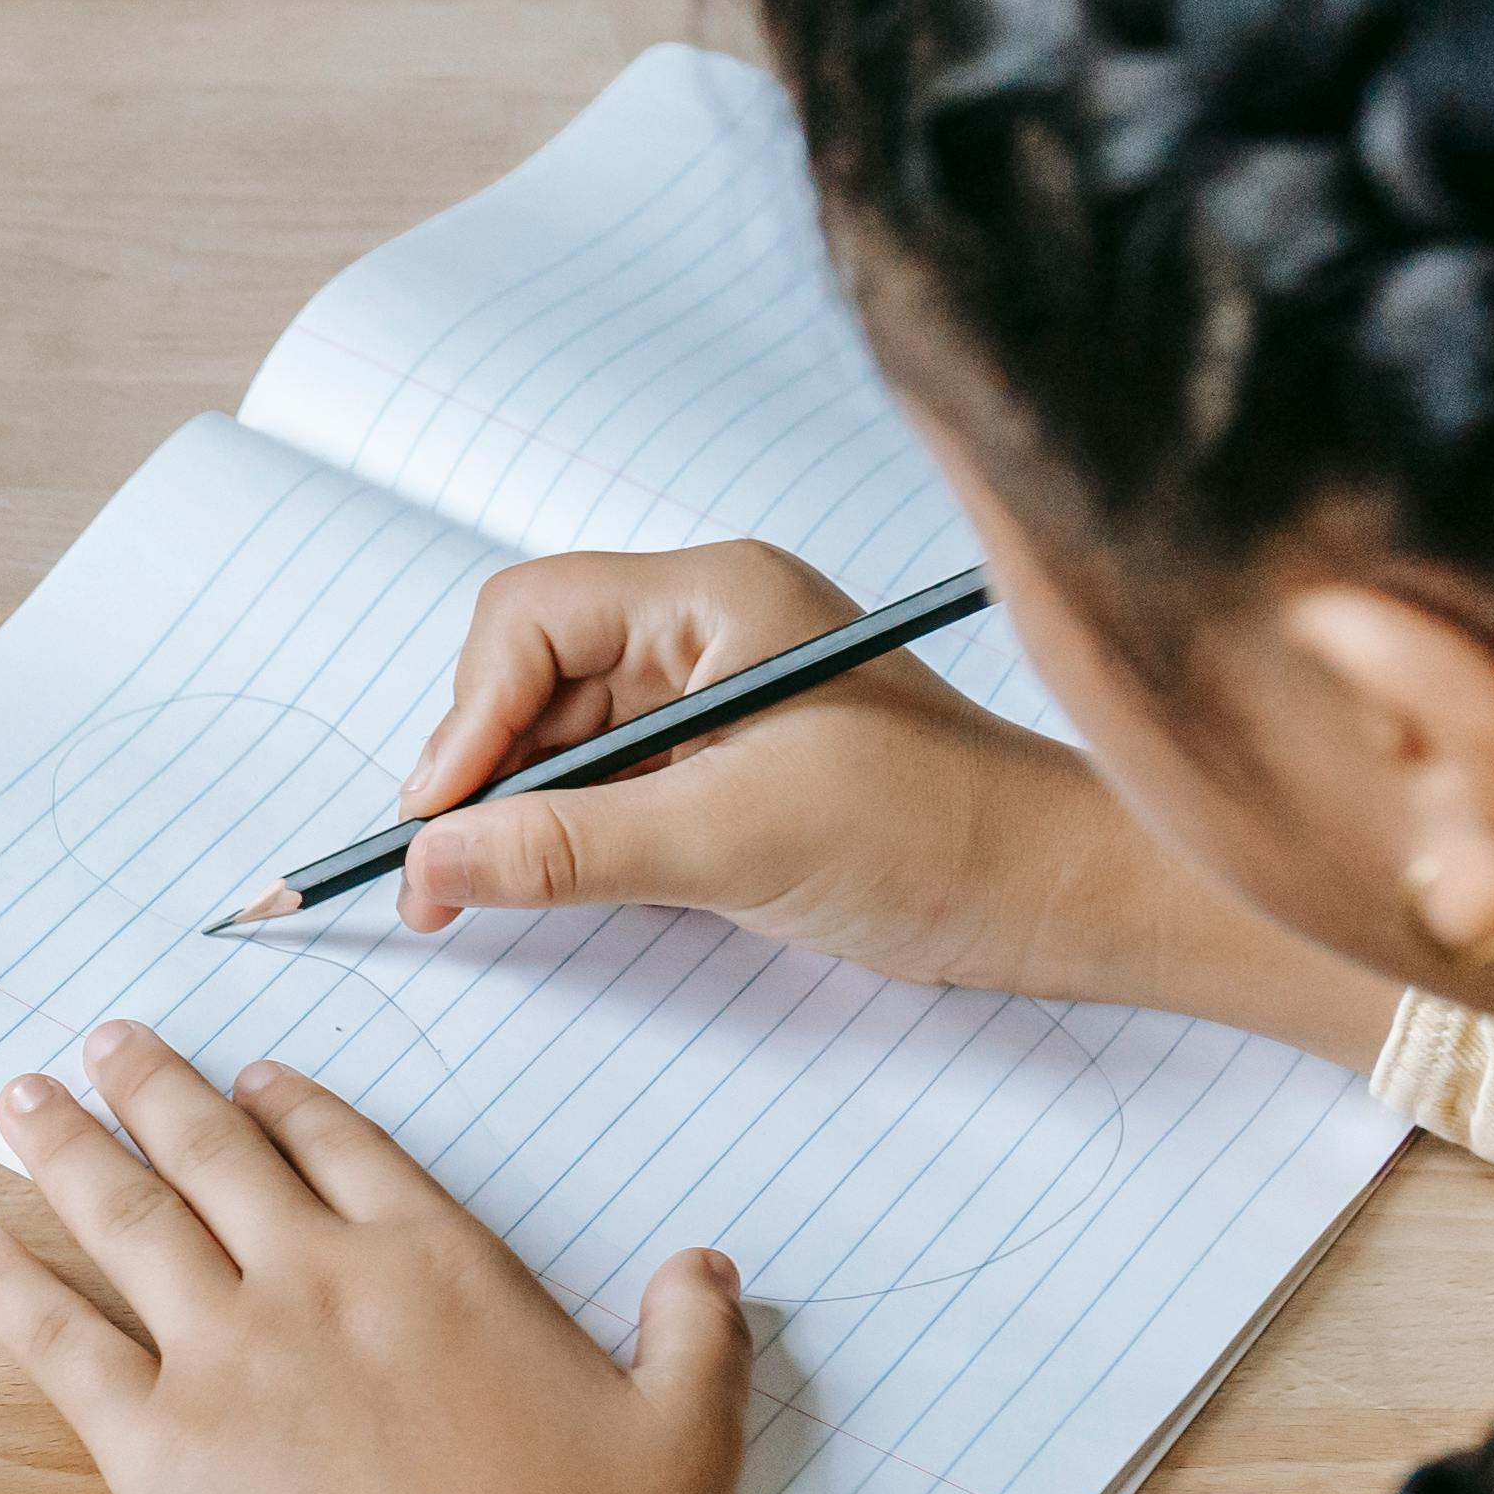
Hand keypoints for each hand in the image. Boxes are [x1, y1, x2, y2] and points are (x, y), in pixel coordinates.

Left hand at [0, 1022, 746, 1493]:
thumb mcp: (685, 1443)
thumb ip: (697, 1339)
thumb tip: (708, 1269)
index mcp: (438, 1267)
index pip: (346, 1149)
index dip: (291, 1103)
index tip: (249, 1074)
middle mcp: (318, 1284)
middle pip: (215, 1153)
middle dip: (151, 1085)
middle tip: (101, 1039)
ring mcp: (226, 1358)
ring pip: (126, 1217)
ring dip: (66, 1147)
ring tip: (18, 1097)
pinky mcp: (154, 1446)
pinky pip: (60, 1341)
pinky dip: (8, 1286)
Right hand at [389, 544, 1393, 1067]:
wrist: (1060, 898)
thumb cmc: (941, 839)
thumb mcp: (735, 841)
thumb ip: (570, 847)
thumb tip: (433, 861)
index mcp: (717, 595)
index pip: (528, 621)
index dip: (465, 720)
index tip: (437, 824)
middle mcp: (706, 624)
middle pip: (525, 674)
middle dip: (476, 770)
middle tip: (440, 878)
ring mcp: (712, 690)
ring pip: (553, 732)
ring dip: (512, 808)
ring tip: (482, 891)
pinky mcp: (719, 757)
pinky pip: (599, 777)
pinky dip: (559, 829)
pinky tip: (547, 880)